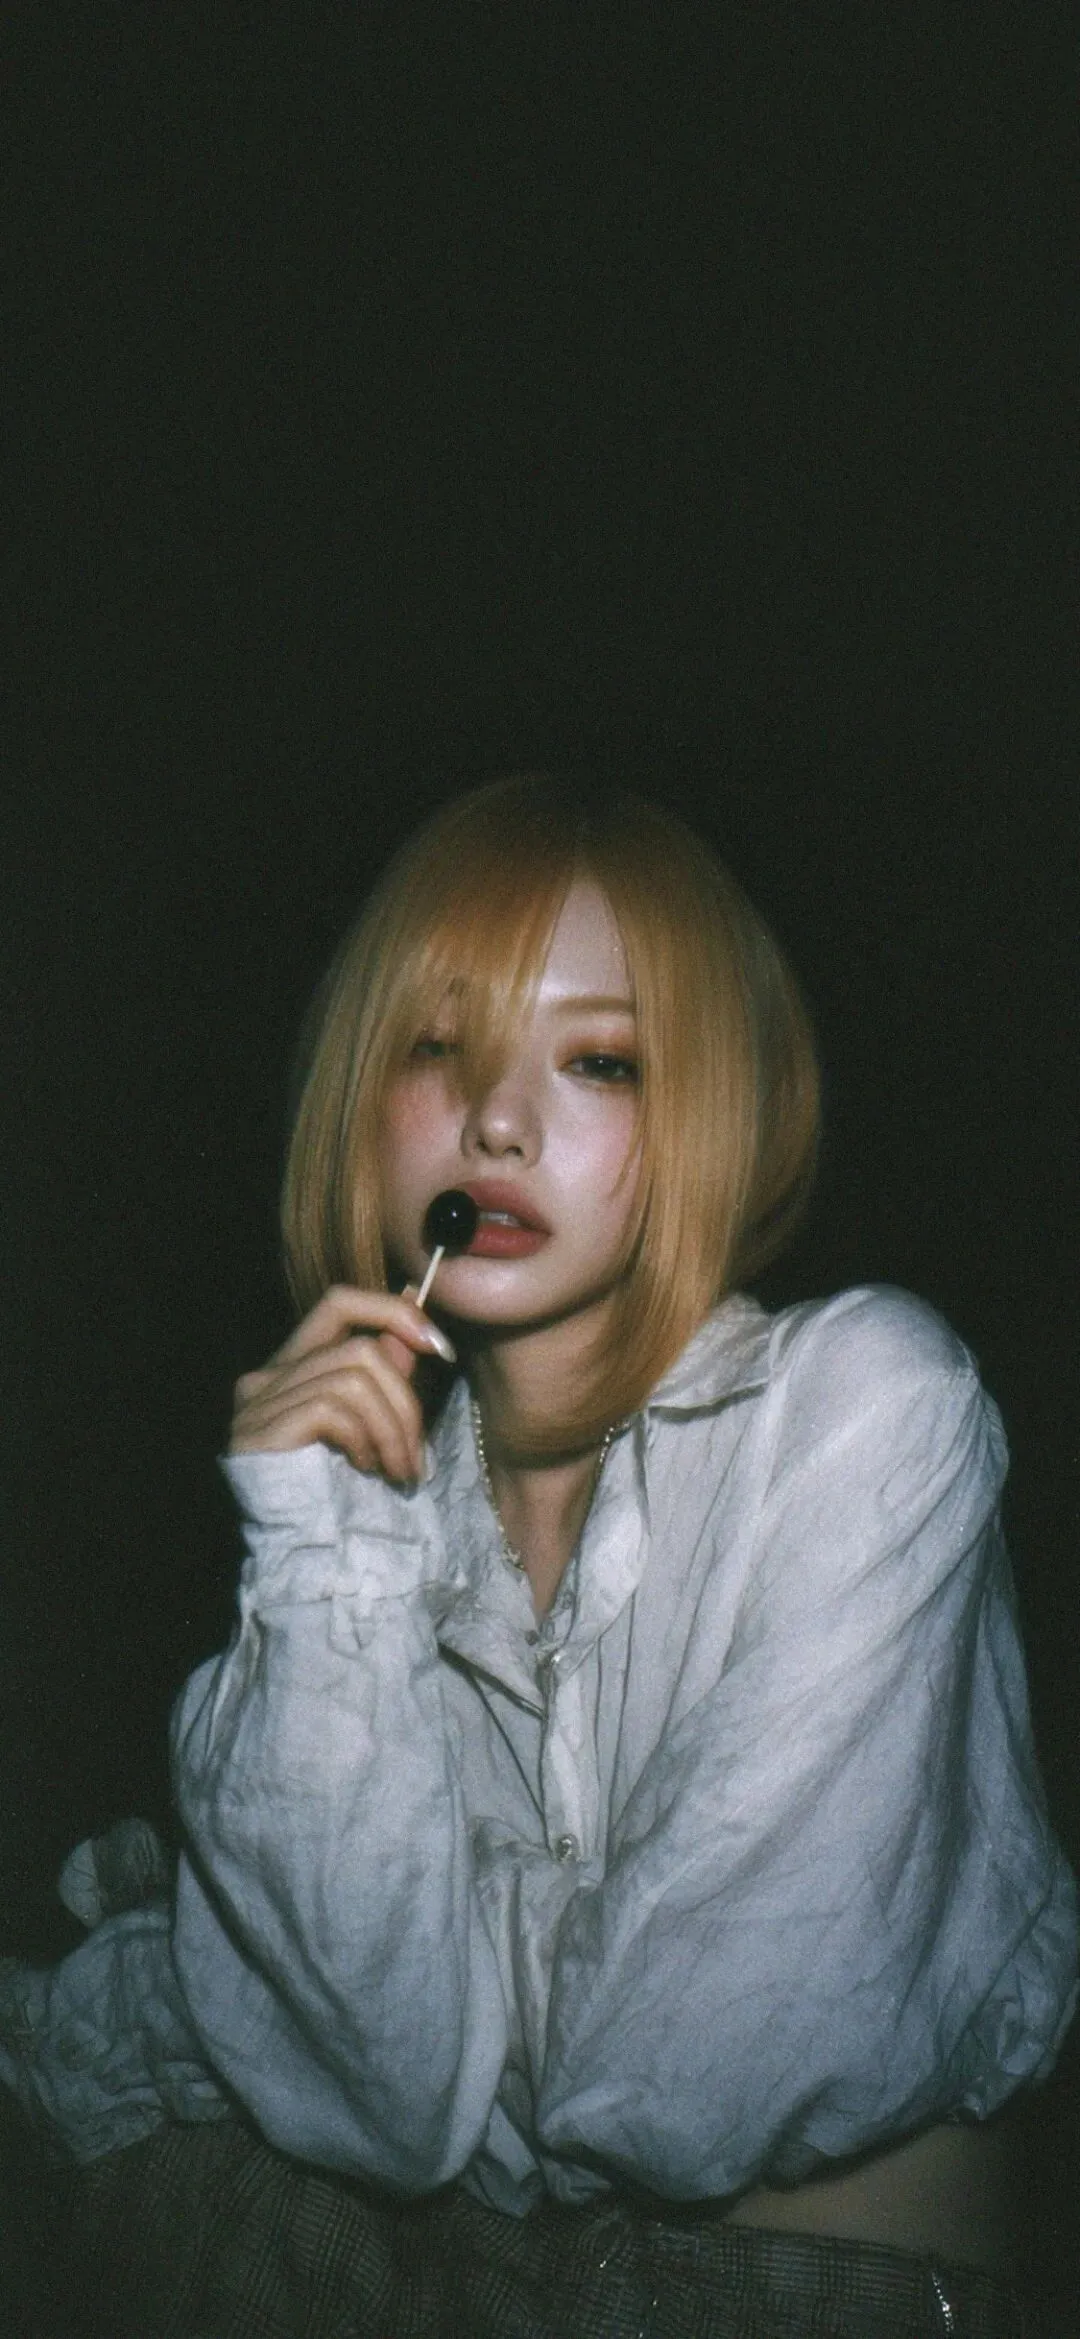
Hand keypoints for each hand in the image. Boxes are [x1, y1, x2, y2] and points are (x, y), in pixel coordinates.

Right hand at [229, 1286, 455, 1483]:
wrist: (299, 1555)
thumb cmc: (336, 1493)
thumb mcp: (370, 1421)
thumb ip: (386, 1367)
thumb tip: (414, 1303)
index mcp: (290, 1367)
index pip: (339, 1302)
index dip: (392, 1311)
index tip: (438, 1347)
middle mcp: (265, 1376)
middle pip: (360, 1349)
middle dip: (405, 1401)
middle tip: (419, 1456)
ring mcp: (257, 1402)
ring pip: (354, 1380)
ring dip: (393, 1430)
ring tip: (401, 1473)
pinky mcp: (260, 1429)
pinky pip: (333, 1410)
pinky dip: (365, 1440)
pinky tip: (369, 1472)